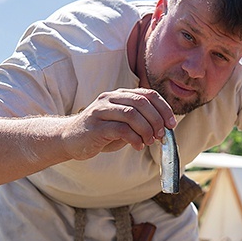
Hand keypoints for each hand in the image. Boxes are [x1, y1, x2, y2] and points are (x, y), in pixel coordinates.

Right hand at [61, 88, 175, 159]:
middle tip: (161, 135)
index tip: (171, 124)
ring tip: (149, 141)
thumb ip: (141, 122)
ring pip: (132, 114)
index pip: (149, 94)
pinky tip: (138, 146)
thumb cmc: (101, 133)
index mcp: (120, 95)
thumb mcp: (124, 125)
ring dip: (147, 130)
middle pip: (142, 102)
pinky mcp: (96, 126)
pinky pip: (121, 129)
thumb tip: (164, 130)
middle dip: (157, 120)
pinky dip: (135, 139)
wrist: (70, 140)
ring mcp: (101, 111)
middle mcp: (110, 98)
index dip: (164, 108)